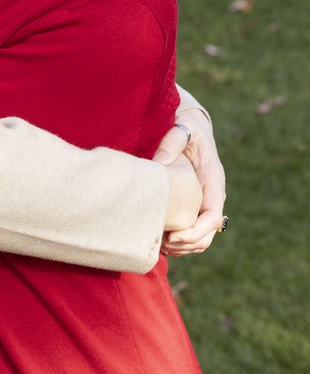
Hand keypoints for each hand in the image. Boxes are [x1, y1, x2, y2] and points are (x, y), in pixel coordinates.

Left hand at [153, 107, 226, 255]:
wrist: (193, 126)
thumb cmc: (187, 127)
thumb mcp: (181, 129)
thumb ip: (171, 143)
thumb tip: (158, 165)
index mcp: (214, 179)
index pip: (213, 215)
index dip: (195, 231)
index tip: (173, 237)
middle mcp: (214, 194)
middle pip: (209, 232)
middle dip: (187, 244)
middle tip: (162, 245)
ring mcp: (207, 201)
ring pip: (204, 236)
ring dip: (185, 246)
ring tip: (160, 245)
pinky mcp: (197, 204)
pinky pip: (195, 230)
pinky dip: (182, 241)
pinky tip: (162, 239)